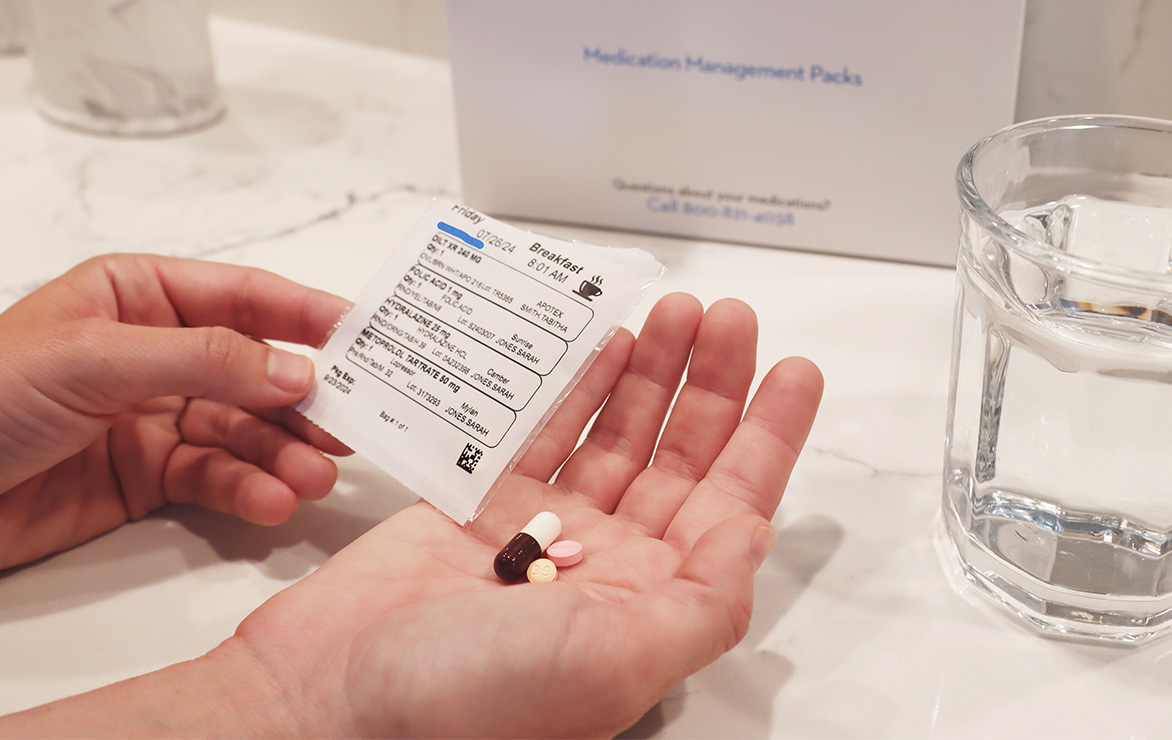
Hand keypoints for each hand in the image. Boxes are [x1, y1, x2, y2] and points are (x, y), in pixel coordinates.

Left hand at [0, 254, 351, 569]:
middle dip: (303, 399)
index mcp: (139, 296)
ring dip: (283, 452)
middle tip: (348, 424)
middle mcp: (156, 352)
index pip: (242, 296)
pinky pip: (218, 475)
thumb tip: (295, 368)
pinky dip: (249, 488)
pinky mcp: (151, 473)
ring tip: (314, 475)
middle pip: (256, 370)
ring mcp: (156, 415)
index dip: (305, 313)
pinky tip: (272, 499)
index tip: (363, 333)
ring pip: (245, 429)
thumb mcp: (94, 358)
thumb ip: (203, 359)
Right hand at [227, 294, 822, 736]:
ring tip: (675, 312)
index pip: (731, 505)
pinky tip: (605, 345)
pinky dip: (576, 387)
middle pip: (679, 458)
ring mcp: (542, 533)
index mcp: (648, 606)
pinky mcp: (480, 507)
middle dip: (711, 385)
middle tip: (730, 317)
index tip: (795, 371)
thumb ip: (699, 601)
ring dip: (652, 374)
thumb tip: (753, 531)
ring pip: (616, 436)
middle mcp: (605, 567)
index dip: (768, 436)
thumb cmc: (464, 707)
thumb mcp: (614, 662)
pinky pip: (543, 432)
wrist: (328, 703)